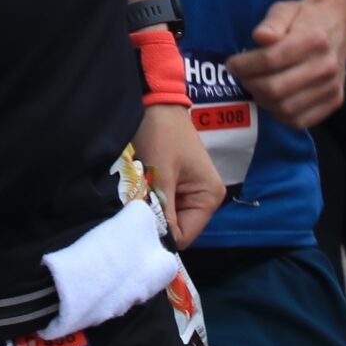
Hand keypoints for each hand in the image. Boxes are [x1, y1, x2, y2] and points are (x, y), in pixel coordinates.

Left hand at [133, 104, 225, 247]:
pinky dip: (152, 200)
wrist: (156, 102)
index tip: (138, 224)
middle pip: (178, 229)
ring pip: (169, 217)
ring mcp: (193, 191)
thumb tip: (158, 243)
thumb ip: (162, 210)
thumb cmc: (161, 133)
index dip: (161, 235)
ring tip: (137, 194)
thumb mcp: (160, 174)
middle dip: (156, 221)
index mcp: (210, 197)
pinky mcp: (180, 184)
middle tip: (135, 207)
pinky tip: (141, 188)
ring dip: (152, 209)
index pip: (184, 236)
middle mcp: (207, 198)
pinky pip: (165, 204)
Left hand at [229, 0, 345, 129]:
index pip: (271, 59)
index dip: (245, 65)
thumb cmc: (305, 18)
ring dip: (262, 100)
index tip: (232, 64)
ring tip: (255, 86)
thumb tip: (259, 37)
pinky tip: (272, 99)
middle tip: (242, 77)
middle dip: (250, 84)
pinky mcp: (334, 101)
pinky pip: (300, 121)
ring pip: (286, 108)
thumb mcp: (285, 9)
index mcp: (314, 39)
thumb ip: (272, 23)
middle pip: (276, 88)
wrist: (338, 25)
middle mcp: (326, 66)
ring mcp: (332, 87)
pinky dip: (279, 114)